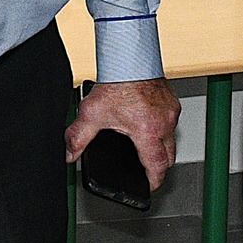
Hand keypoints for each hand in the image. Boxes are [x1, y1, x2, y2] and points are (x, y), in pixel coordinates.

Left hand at [65, 78, 179, 191]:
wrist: (129, 55)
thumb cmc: (118, 80)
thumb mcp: (92, 113)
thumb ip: (78, 137)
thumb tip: (70, 153)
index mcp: (148, 131)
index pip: (158, 167)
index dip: (153, 181)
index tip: (149, 186)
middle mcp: (164, 122)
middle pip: (169, 156)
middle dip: (159, 165)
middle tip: (147, 168)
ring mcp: (170, 110)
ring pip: (171, 137)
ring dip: (161, 144)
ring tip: (144, 143)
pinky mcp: (171, 99)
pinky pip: (171, 120)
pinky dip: (161, 125)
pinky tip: (145, 119)